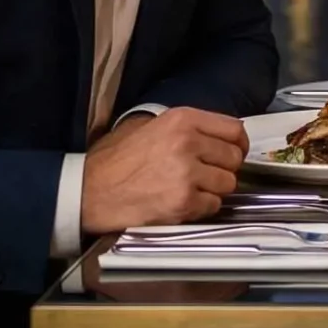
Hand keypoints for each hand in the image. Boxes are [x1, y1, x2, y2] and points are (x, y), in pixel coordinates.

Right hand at [78, 107, 246, 234]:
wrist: (89, 191)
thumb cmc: (116, 162)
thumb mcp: (150, 127)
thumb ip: (186, 128)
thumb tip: (217, 138)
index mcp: (182, 119)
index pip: (235, 130)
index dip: (238, 145)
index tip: (233, 154)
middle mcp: (188, 142)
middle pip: (234, 158)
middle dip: (224, 170)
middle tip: (206, 176)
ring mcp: (186, 173)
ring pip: (228, 184)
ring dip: (213, 190)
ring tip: (189, 189)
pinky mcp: (183, 201)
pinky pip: (213, 205)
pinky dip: (202, 208)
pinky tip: (181, 203)